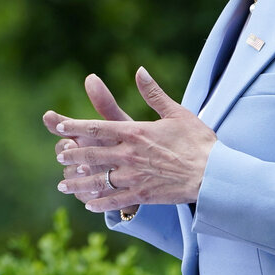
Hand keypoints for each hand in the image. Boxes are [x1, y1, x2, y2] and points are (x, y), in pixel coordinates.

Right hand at [43, 73, 132, 206]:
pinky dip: (88, 192)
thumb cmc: (131, 144)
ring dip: (75, 171)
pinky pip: (83, 193)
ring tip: (86, 168)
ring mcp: (80, 175)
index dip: (55, 121)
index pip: (62, 126)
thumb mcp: (120, 124)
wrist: (146, 175)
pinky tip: (97, 191)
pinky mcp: (87, 194)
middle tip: (69, 145)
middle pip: (61, 150)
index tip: (50, 116)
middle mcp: (78, 154)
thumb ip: (105, 104)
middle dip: (64, 148)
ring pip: (69, 173)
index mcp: (83, 135)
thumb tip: (90, 77)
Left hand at [50, 66, 216, 212]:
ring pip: (98, 180)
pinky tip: (88, 203)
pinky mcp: (142, 195)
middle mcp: (129, 155)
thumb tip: (140, 70)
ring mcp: (134, 177)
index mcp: (135, 132)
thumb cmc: (198, 141)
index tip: (59, 127)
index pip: (97, 128)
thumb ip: (153, 93)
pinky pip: (114, 201)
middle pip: (92, 154)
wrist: (214, 174)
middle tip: (59, 155)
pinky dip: (99, 202)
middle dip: (72, 155)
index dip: (75, 127)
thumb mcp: (176, 112)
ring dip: (78, 183)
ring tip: (63, 185)